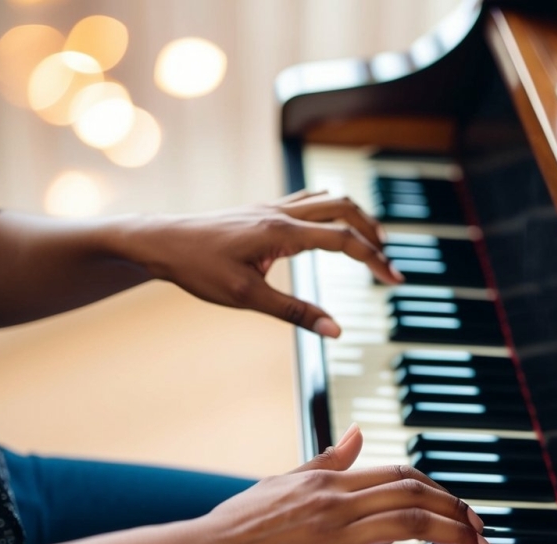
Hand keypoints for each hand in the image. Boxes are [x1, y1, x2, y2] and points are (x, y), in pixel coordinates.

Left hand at [136, 191, 403, 336]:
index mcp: (282, 232)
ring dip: (355, 218)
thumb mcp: (247, 297)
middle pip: (345, 208)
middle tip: (388, 262)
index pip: (344, 241)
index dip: (375, 260)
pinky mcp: (263, 210)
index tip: (395, 279)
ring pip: (328, 199)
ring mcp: (272, 207)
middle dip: (373, 233)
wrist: (161, 242)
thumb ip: (295, 312)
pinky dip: (331, 211)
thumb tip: (335, 330)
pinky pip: (308, 200)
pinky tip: (331, 228)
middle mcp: (281, 213)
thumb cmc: (198, 268)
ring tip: (370, 243)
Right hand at [190, 424, 488, 543]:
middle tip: (480, 532)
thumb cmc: (236, 525)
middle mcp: (338, 502)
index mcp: (329, 480)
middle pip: (415, 496)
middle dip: (457, 511)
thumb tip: (358, 434)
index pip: (399, 474)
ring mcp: (334, 537)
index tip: (455, 506)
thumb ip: (326, 459)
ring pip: (410, 526)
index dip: (437, 488)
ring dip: (453, 538)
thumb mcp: (283, 480)